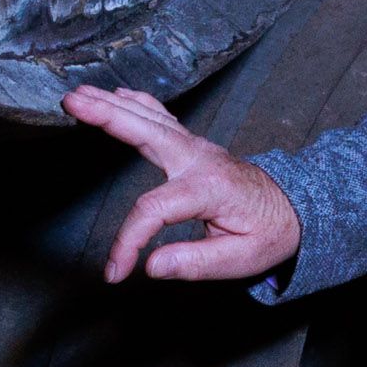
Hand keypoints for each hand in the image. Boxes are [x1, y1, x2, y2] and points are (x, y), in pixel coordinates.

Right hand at [66, 84, 303, 284]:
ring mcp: (197, 148)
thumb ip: (194, 263)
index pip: (153, 210)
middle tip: (72, 103)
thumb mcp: (241, 259)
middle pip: (146, 132)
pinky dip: (137, 104)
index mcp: (208, 188)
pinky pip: (161, 118)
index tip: (115, 271)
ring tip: (79, 94)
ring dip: (113, 104)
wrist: (295, 210)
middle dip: (107, 116)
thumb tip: (150, 266)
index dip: (128, 241)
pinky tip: (117, 94)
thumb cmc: (269, 233)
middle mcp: (200, 159)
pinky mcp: (194, 147)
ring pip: (150, 118)